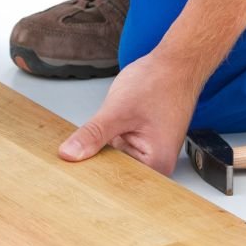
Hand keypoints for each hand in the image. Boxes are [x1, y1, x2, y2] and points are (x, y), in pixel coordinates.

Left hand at [59, 49, 201, 174]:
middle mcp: (156, 164)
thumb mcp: (117, 110)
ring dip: (102, 147)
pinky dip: (108, 139)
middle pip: (114, 173)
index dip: (92, 173)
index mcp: (156, 164)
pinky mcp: (141, 143)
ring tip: (99, 134)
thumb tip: (70, 153)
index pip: (115, 181)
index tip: (71, 169)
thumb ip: (93, 134)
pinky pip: (117, 148)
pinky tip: (106, 129)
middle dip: (96, 160)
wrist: (175, 64)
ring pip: (113, 159)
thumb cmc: (160, 83)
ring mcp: (148, 153)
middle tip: (78, 151)